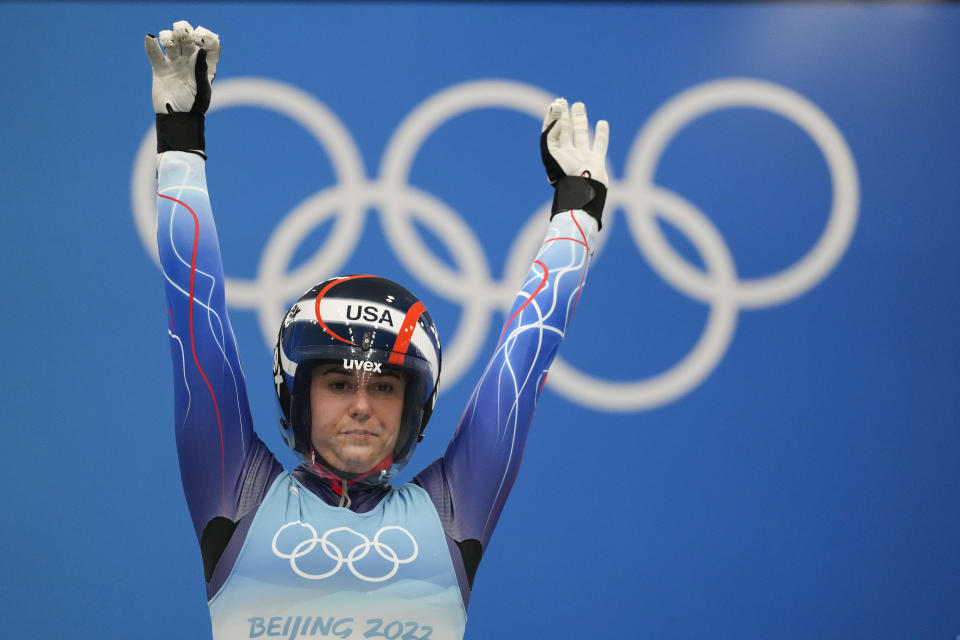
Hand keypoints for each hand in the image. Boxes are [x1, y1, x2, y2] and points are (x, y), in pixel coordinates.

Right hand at [145, 21, 219, 114]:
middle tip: (180, 30)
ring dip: (169, 37)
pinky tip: (149, 38)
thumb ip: (201, 70)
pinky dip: (151, 45)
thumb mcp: (201, 89)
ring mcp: (175, 63)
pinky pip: (155, 54)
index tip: (201, 34)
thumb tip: (202, 50)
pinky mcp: (160, 68)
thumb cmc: (194, 106)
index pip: (209, 46)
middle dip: (184, 31)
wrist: (176, 118)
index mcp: (205, 66)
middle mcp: (190, 61)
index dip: (206, 37)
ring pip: (171, 42)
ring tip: (167, 41)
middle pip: (188, 40)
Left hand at [540, 98, 609, 227]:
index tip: (554, 104)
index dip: (552, 118)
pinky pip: (599, 144)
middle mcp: (568, 155)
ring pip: (581, 134)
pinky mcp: (597, 160)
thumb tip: (556, 115)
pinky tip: (602, 123)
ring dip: (579, 119)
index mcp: (554, 155)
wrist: (582, 190)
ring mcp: (583, 158)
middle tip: (563, 101)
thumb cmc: (564, 174)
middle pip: (564, 131)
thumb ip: (550, 133)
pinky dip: (602, 133)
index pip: (551, 132)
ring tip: (578, 104)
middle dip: (563, 116)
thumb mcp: (549, 152)